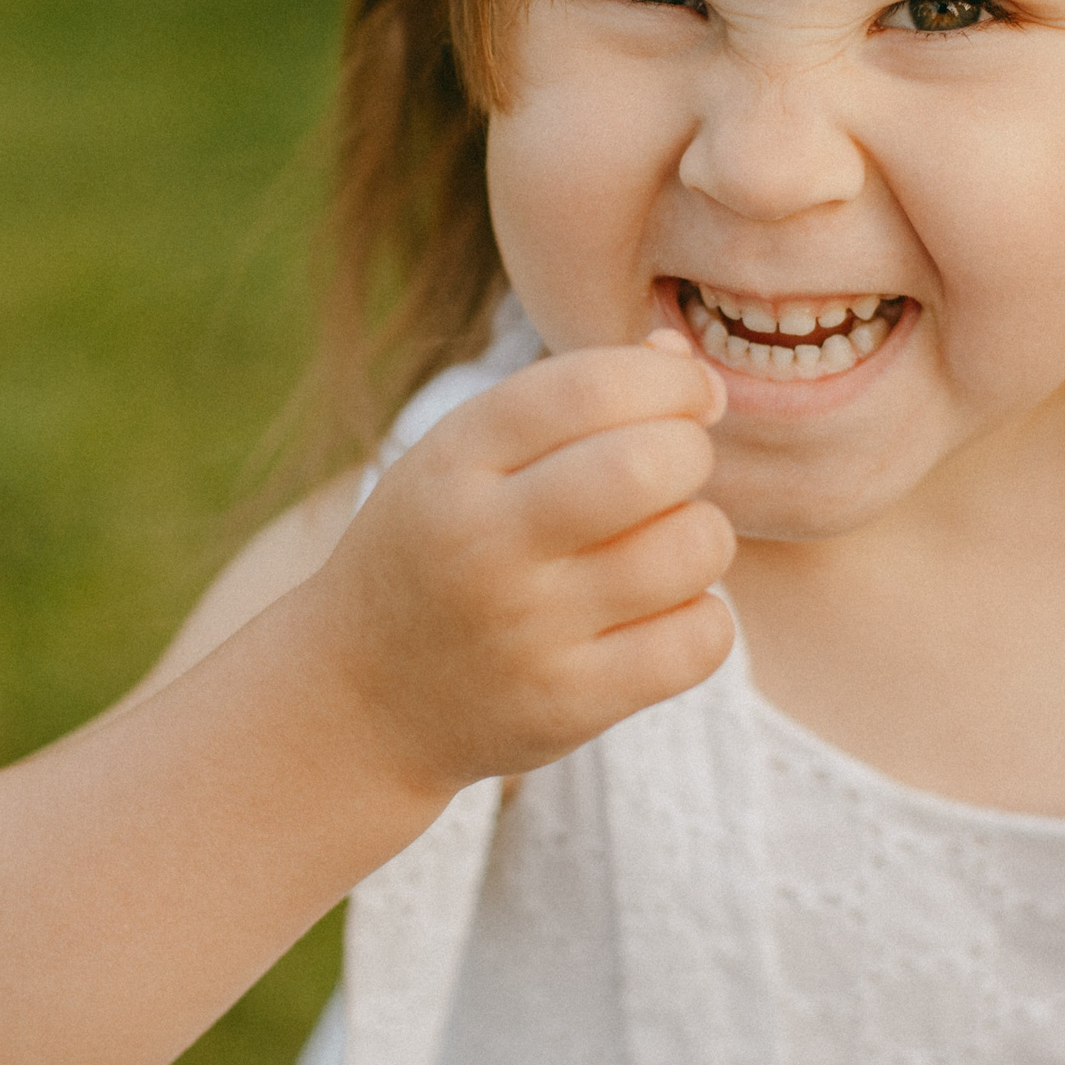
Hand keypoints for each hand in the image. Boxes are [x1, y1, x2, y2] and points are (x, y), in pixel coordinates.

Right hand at [299, 330, 737, 794]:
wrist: (362, 701)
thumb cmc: (439, 551)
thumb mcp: (465, 457)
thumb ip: (570, 398)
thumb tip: (684, 361)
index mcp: (454, 461)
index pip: (591, 387)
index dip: (670, 378)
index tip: (688, 395)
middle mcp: (486, 543)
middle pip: (650, 465)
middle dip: (691, 451)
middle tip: (673, 472)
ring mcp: (528, 631)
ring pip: (691, 549)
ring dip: (701, 537)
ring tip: (661, 548)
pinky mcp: (570, 703)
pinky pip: (701, 639)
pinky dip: (702, 620)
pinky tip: (660, 615)